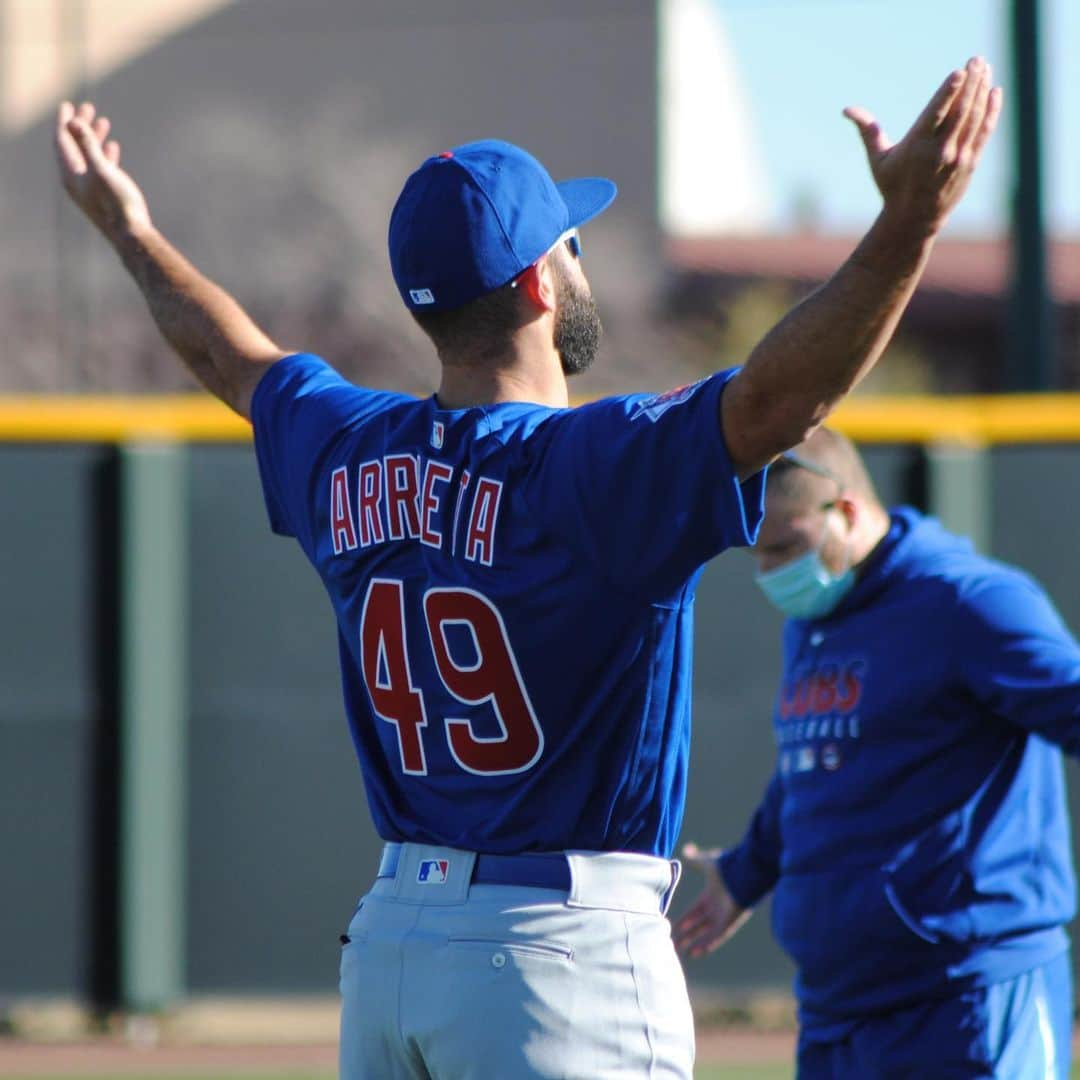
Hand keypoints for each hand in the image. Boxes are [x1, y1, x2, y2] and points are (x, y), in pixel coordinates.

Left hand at [55, 101, 151, 239]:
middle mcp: (76, 180)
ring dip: (93, 138)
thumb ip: (88, 145)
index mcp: (70, 174)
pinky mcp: (103, 194)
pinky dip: (104, 154)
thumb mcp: (102, 170)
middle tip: (88, 108)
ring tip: (104, 122)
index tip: (68, 105)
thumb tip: (75, 121)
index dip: (64, 122)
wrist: (131, 235)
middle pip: (73, 146)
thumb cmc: (117, 204)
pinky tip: (113, 147)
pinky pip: (99, 168)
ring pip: (87, 155)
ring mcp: (90, 187)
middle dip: (79, 126)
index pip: (61, 141)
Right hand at [673, 843, 750, 958]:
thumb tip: (685, 849)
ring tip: (683, 953)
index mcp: (710, 896)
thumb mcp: (705, 863)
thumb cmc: (725, 867)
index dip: (684, 920)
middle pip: (699, 925)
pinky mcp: (730, 922)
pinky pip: (718, 936)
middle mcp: (716, 908)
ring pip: (707, 933)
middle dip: (687, 935)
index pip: (694, 912)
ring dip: (695, 943)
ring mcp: (723, 916)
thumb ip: (695, 860)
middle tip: (674, 945)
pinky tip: (697, 953)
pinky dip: (708, 944)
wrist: (742, 873)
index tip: (673, 928)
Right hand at [844, 56, 1001, 234]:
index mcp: (916, 147)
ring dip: (982, 90)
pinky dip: (991, 111)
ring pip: (974, 117)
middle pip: (961, 110)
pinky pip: (984, 131)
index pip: (937, 114)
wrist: (914, 219)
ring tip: (985, 68)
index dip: (949, 92)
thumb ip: (868, 130)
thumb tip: (847, 110)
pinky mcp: (970, 162)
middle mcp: (940, 151)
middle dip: (971, 83)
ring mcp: (958, 157)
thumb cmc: (892, 186)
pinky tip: (994, 91)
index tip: (959, 72)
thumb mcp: (877, 159)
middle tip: (976, 60)